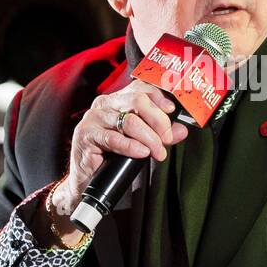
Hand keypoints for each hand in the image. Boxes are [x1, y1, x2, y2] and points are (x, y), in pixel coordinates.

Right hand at [42, 79, 189, 242]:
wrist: (88, 179)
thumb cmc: (113, 157)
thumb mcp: (141, 142)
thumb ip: (160, 134)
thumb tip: (181, 130)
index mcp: (118, 100)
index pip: (141, 88)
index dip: (159, 97)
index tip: (172, 111)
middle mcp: (104, 104)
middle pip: (137, 101)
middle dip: (158, 121)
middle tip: (167, 139)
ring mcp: (93, 118)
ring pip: (128, 120)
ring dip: (148, 137)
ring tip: (157, 151)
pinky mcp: (85, 135)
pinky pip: (113, 138)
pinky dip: (131, 146)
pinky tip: (141, 152)